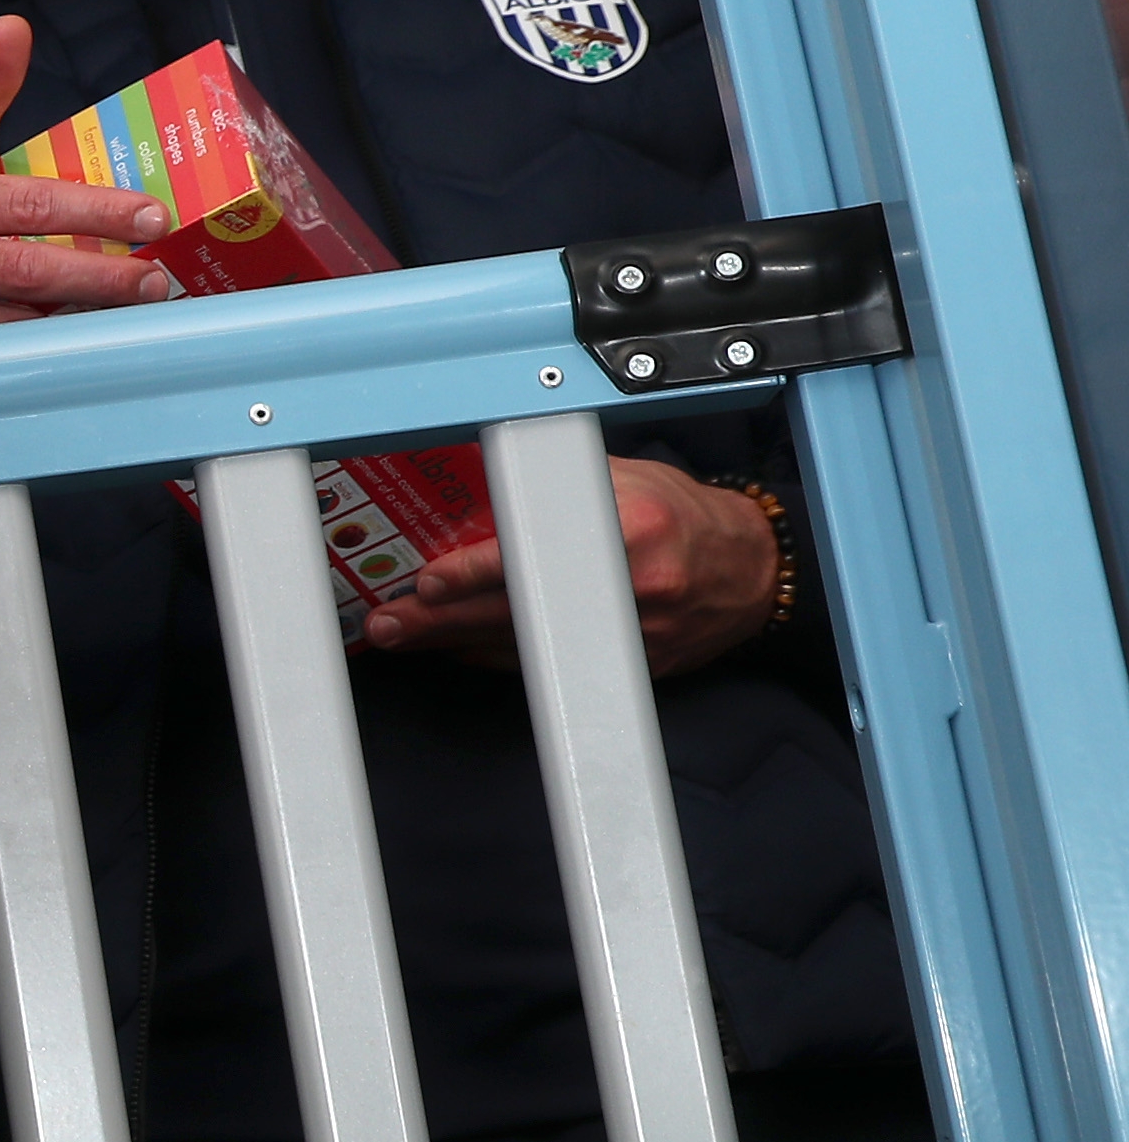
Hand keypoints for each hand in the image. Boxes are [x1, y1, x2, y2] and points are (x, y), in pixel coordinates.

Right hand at [0, 18, 174, 341]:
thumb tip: (14, 28)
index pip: (29, 203)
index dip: (97, 210)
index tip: (152, 217)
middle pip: (29, 269)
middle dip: (102, 275)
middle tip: (155, 279)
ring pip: (17, 322)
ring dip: (79, 318)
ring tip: (127, 311)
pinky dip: (43, 349)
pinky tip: (76, 338)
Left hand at [354, 457, 780, 676]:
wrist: (752, 570)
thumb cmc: (684, 516)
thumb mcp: (628, 477)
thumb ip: (562, 478)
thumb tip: (485, 476)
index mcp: (633, 527)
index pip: (540, 551)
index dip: (478, 571)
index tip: (431, 580)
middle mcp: (634, 584)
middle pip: (518, 610)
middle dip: (443, 620)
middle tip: (389, 622)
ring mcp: (634, 633)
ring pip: (527, 645)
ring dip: (456, 643)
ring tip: (405, 635)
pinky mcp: (633, 664)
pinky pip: (550, 665)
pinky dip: (499, 656)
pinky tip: (458, 648)